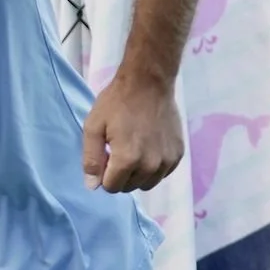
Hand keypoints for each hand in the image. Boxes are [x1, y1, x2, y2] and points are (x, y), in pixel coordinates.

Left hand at [82, 66, 184, 194]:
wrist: (148, 82)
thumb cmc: (117, 102)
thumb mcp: (93, 127)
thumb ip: (91, 159)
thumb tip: (93, 186)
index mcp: (127, 160)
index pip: (111, 187)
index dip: (104, 174)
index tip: (106, 155)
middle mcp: (150, 166)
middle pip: (129, 187)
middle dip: (120, 174)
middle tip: (119, 149)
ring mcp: (167, 161)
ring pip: (147, 183)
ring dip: (137, 173)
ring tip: (134, 149)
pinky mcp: (177, 155)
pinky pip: (162, 174)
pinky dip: (153, 167)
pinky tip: (149, 147)